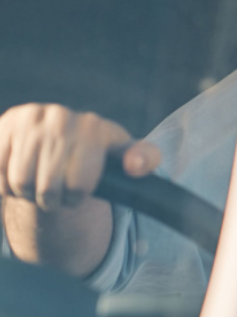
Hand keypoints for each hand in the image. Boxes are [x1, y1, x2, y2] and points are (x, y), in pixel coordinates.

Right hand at [0, 104, 160, 210]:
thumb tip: (135, 165)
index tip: (80, 191)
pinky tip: (18, 175)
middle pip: (47, 188)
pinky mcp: (2, 125)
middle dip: (52, 199)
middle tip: (56, 193)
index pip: (79, 185)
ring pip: (20, 183)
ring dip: (28, 194)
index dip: (77, 197)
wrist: (56, 139)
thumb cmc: (95, 154)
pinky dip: (5, 185)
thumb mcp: (123, 155)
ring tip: (38, 184)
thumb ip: (143, 159)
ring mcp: (28, 118)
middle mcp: (60, 116)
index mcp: (93, 126)